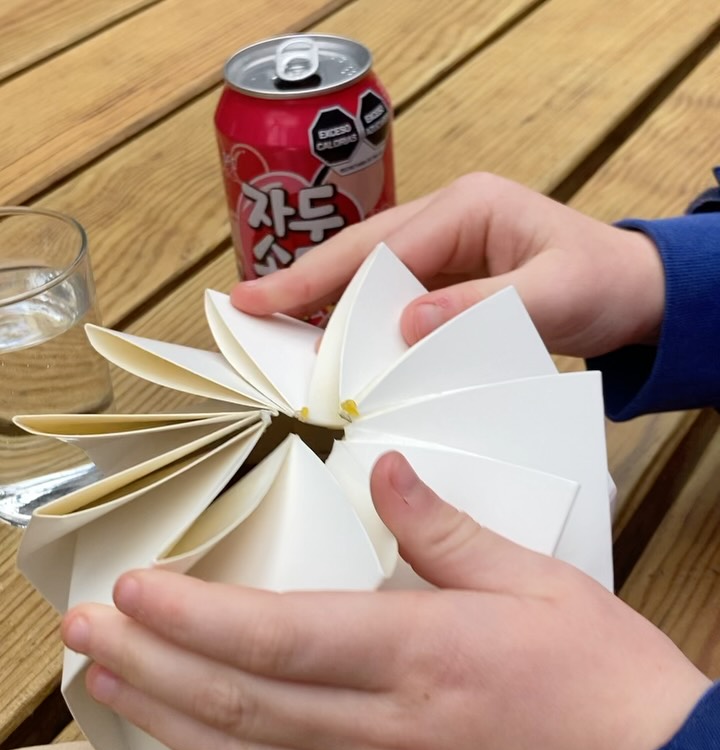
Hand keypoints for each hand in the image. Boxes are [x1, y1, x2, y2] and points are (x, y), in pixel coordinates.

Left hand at [61, 453, 706, 749]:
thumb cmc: (610, 686)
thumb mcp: (540, 585)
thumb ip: (446, 532)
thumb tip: (384, 473)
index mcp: (424, 653)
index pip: (278, 633)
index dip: (193, 615)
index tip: (133, 593)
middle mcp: (390, 729)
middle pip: (242, 699)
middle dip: (151, 663)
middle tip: (84, 638)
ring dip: (168, 725)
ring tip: (108, 695)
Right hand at [231, 173, 664, 358]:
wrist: (632, 295)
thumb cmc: (601, 283)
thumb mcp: (552, 294)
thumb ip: (480, 307)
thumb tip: (405, 324)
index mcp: (467, 206)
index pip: (380, 247)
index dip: (322, 278)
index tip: (266, 303)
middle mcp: (445, 221)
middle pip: (359, 253)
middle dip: (302, 282)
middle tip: (243, 311)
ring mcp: (442, 251)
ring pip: (367, 276)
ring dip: (321, 304)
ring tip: (269, 330)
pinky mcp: (445, 281)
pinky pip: (388, 300)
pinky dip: (355, 322)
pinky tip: (325, 343)